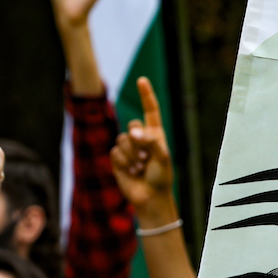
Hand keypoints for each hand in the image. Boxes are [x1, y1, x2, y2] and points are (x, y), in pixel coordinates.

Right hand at [110, 77, 174, 220]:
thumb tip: (133, 132)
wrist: (150, 197)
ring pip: (123, 139)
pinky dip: (124, 163)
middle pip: (133, 124)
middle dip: (138, 140)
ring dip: (132, 155)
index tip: (141, 80)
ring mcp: (128, 147)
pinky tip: (131, 172)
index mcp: (156, 134)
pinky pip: (115, 152)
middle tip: (146, 158)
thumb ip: (151, 141)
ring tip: (140, 168)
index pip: (150, 110)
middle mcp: (141, 138)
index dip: (146, 95)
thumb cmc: (161, 176)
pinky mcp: (117, 158)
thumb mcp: (162, 157)